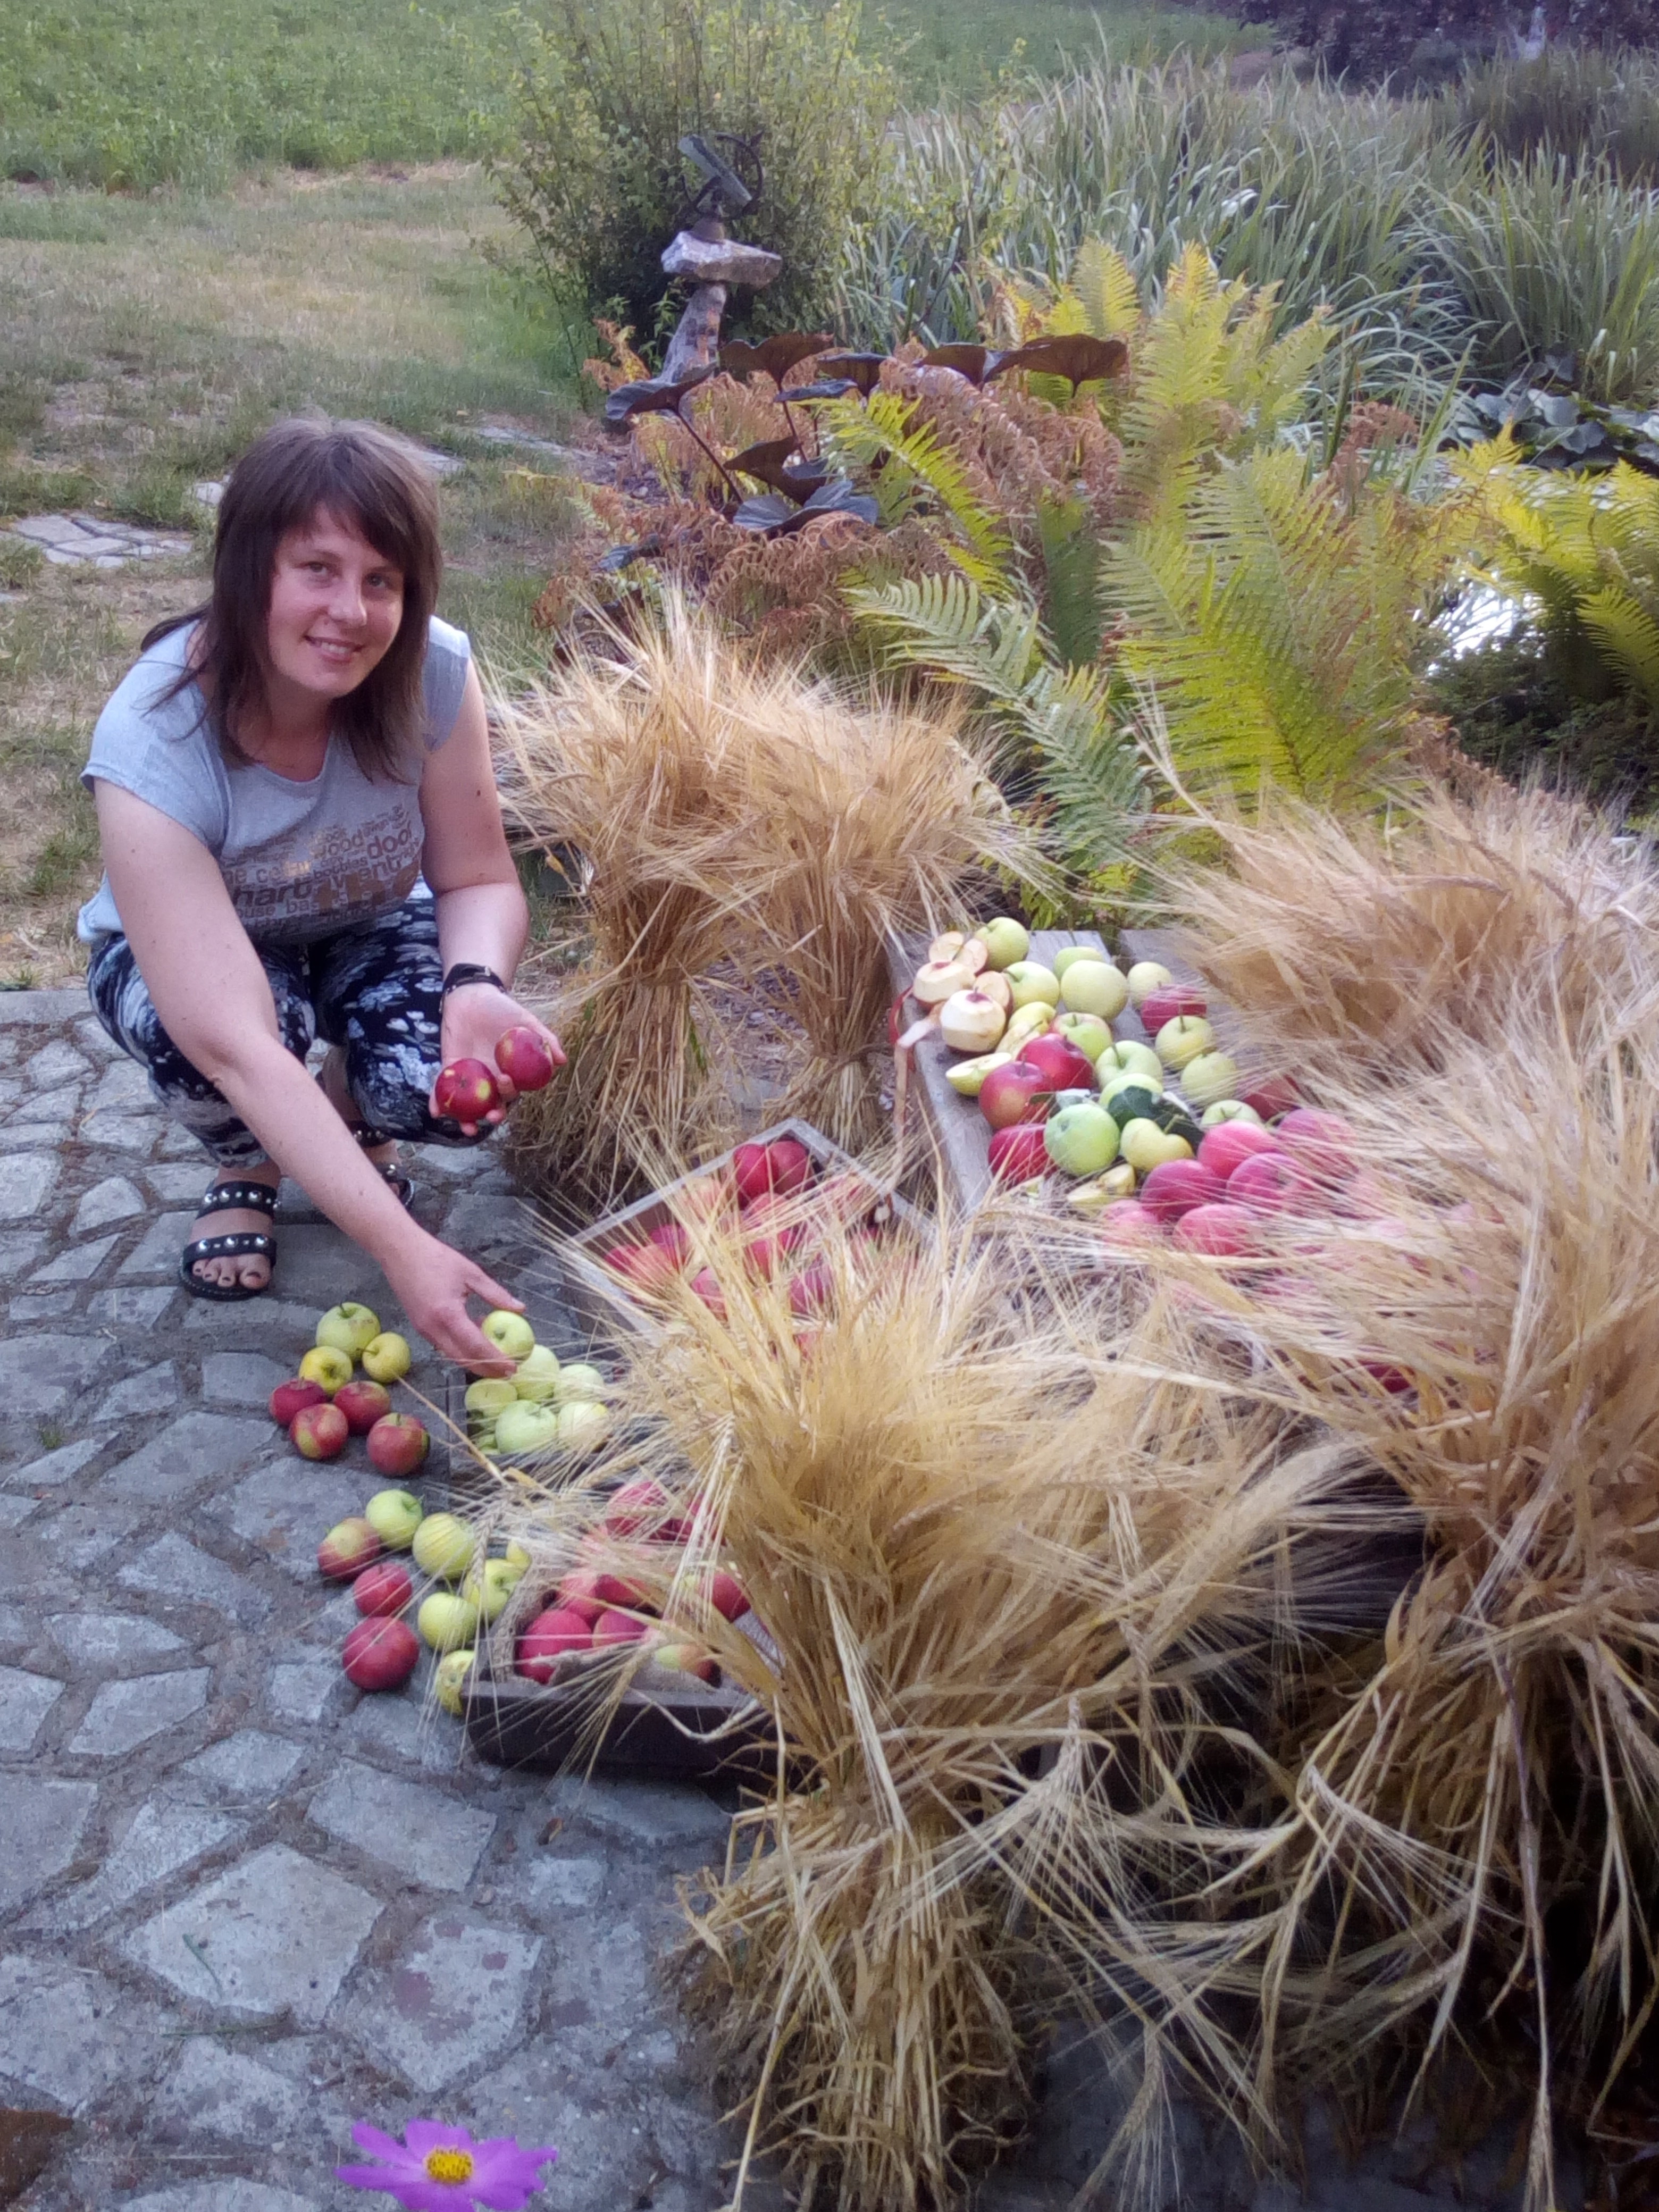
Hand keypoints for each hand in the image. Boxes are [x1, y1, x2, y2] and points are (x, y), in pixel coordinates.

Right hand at [381, 1229, 523, 1374]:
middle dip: (486, 1369)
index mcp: (448, 1314)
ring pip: (452, 1355)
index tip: (513, 1367)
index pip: (475, 1346)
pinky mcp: (419, 1327)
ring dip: (473, 1359)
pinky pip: (443, 1345)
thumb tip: (520, 1309)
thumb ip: (495, 1294)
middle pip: (463, 1360)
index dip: (495, 1360)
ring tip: (496, 1355)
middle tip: (507, 1371)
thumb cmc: (436, 1258)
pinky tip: (475, 1333)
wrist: (399, 1251)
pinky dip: (461, 1346)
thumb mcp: (471, 1273)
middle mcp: (433, 1328)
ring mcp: (423, 1330)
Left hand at [432, 983, 564, 1135]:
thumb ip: (545, 1039)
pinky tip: (435, 1111)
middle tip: (490, 1116)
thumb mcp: (527, 1021)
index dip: (510, 1095)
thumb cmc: (503, 1009)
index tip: (507, 1083)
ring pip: (469, 1104)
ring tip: (467, 1127)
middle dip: (492, 1116)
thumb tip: (562, 1061)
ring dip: (467, 1119)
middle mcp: (490, 1078)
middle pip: (492, 1104)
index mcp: (509, 1071)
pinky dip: (438, 1100)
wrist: (473, 996)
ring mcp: (469, 1076)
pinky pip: (443, 1087)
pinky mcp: (450, 1068)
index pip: (512, 1091)